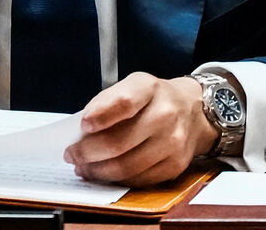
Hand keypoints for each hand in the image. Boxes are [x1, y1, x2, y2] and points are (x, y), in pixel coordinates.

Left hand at [64, 72, 216, 186]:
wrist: (194, 111)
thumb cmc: (154, 99)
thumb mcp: (133, 85)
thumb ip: (107, 102)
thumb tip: (82, 130)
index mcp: (150, 89)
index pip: (124, 102)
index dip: (100, 115)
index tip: (82, 125)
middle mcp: (165, 115)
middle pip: (119, 142)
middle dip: (87, 152)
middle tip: (71, 154)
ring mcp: (173, 142)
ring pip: (126, 166)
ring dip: (98, 170)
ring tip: (83, 167)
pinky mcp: (175, 165)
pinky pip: (139, 179)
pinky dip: (116, 180)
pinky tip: (104, 173)